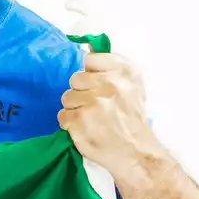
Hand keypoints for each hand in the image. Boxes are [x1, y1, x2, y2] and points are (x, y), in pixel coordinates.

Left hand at [58, 53, 163, 181]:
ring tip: (92, 119)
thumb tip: (86, 45)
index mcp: (125, 72)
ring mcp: (94, 102)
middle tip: (97, 107)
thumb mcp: (133, 86)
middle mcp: (111, 84)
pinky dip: (70, 124)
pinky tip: (85, 129)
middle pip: (75, 78)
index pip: (90, 60)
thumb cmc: (132, 119)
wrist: (136, 153)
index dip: (90, 74)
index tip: (97, 86)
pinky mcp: (80, 120)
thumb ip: (111, 67)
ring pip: (67, 97)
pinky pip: (62, 115)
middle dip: (82, 92)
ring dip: (75, 109)